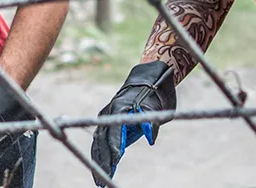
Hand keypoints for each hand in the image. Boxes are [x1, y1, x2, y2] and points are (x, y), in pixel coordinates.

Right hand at [89, 61, 174, 186]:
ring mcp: (105, 117)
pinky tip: (102, 166)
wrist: (147, 79)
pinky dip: (100, 153)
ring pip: (97, 142)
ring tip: (99, 181)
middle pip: (101, 141)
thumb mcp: (158, 108)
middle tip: (102, 182)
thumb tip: (150, 138)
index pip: (114, 133)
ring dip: (98, 161)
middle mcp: (108, 113)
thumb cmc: (154, 95)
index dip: (114, 149)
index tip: (114, 164)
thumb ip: (151, 123)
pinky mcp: (106, 121)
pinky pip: (100, 140)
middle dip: (102, 162)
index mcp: (120, 109)